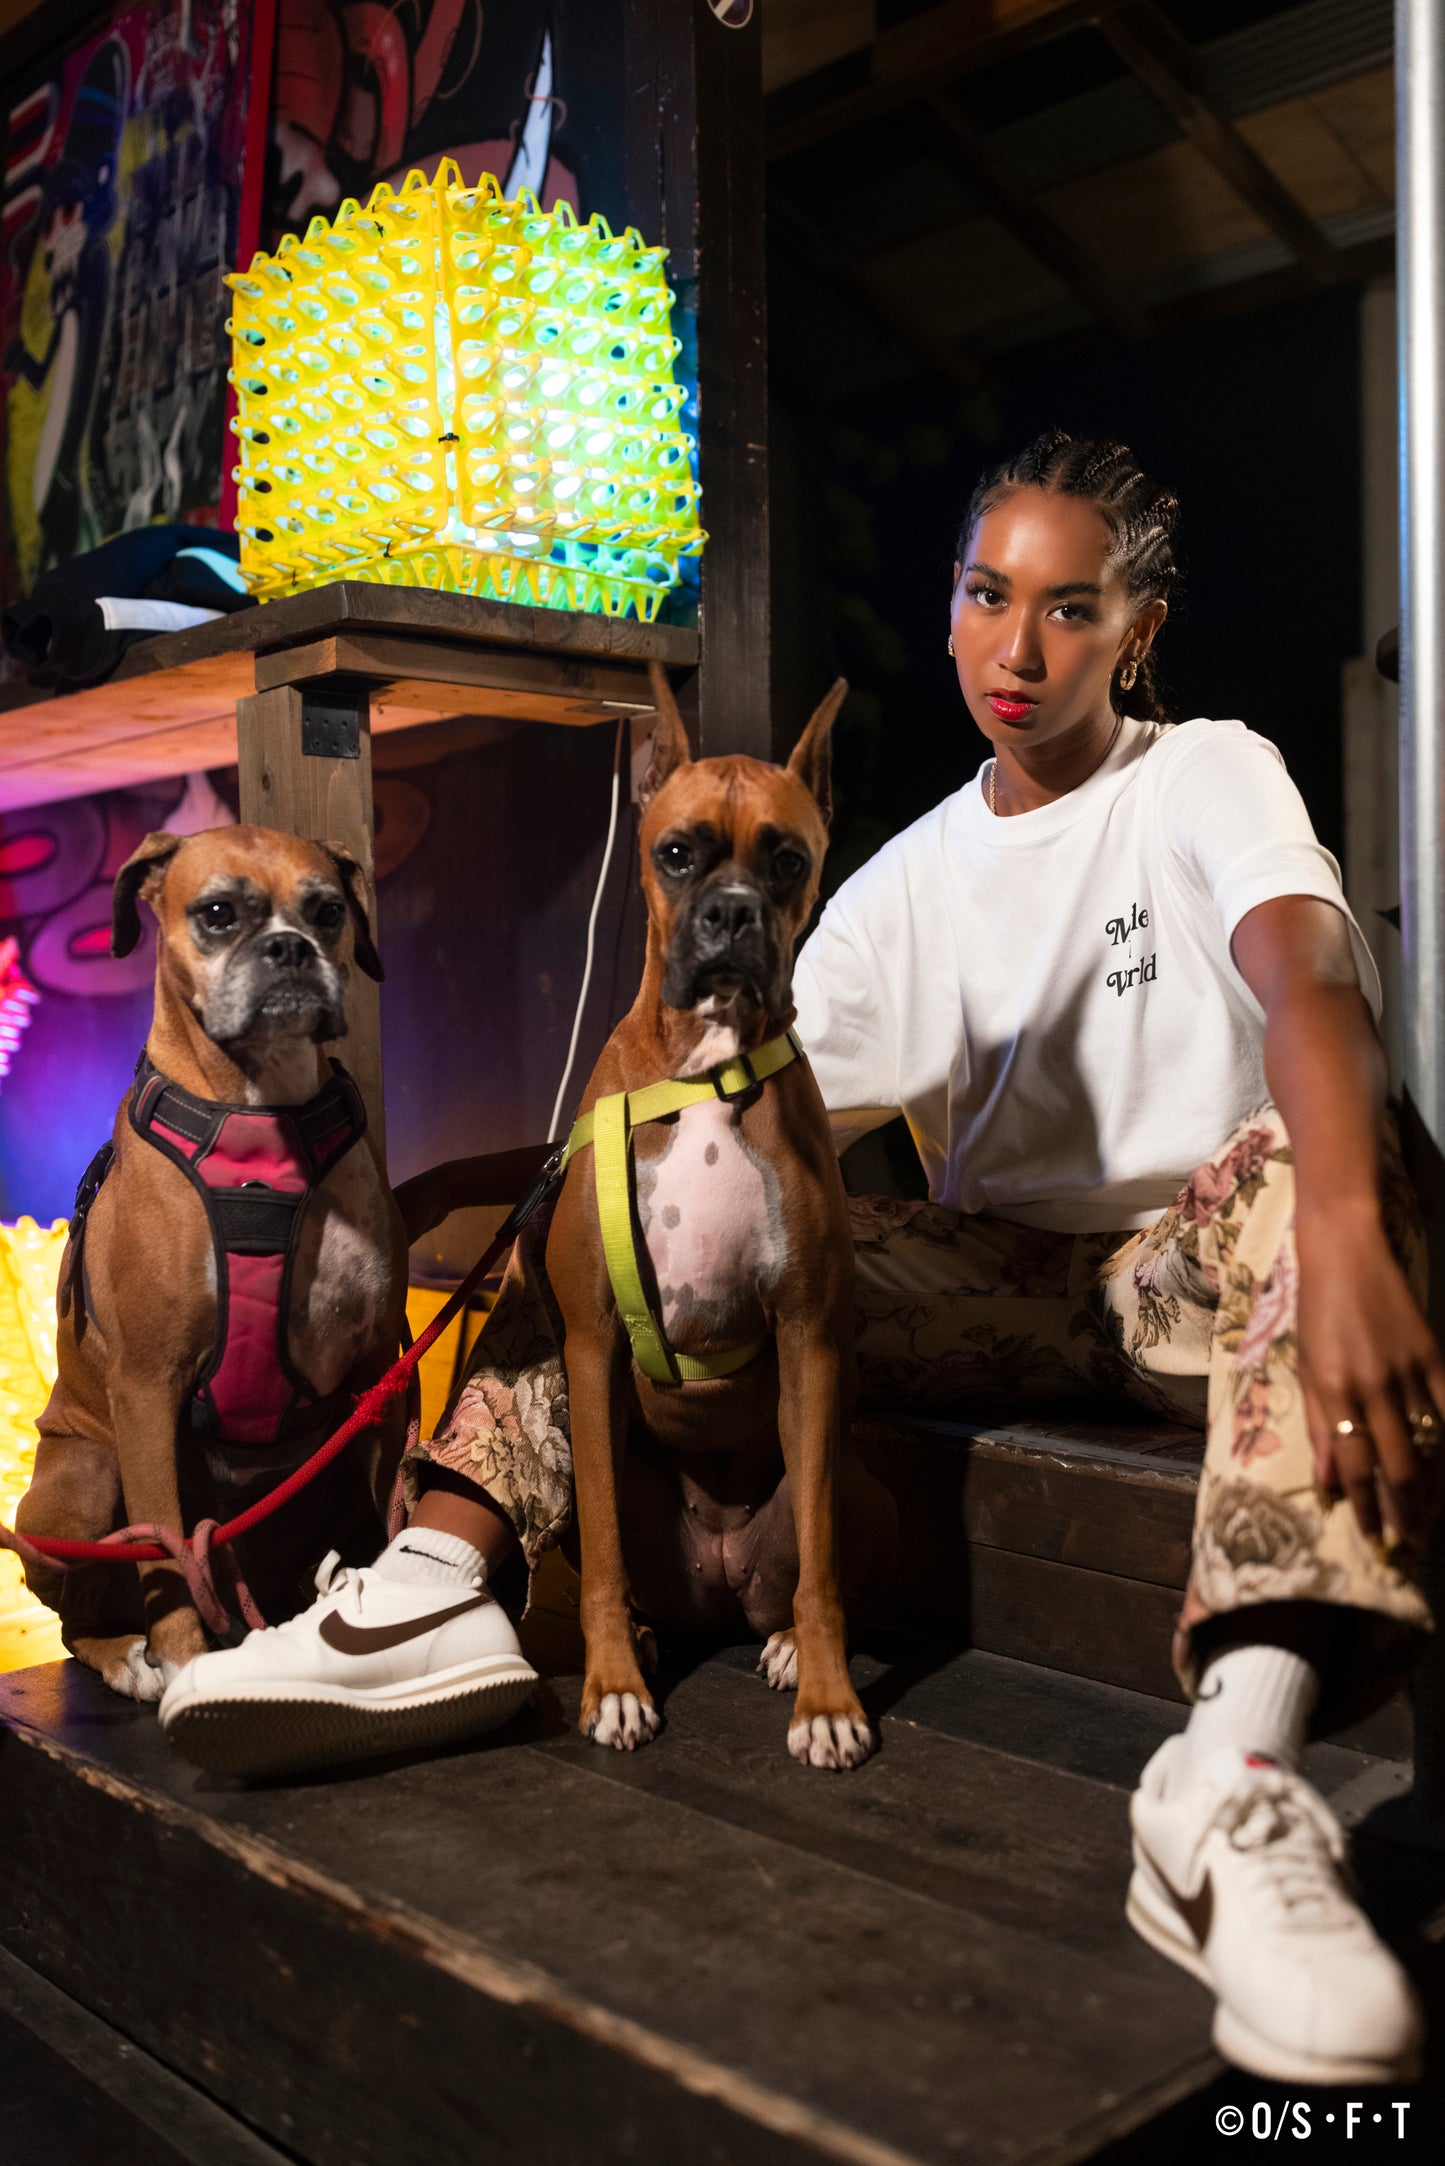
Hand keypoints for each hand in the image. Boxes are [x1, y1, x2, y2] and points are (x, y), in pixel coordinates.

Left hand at [1296, 1214, 1444, 1542]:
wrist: (1345, 1252)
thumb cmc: (1315, 1311)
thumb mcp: (1305, 1367)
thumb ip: (1318, 1427)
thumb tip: (1328, 1484)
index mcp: (1332, 1390)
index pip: (1353, 1465)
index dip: (1365, 1507)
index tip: (1372, 1537)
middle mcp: (1371, 1385)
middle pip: (1396, 1464)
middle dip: (1404, 1510)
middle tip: (1409, 1540)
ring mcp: (1406, 1369)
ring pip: (1428, 1443)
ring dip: (1431, 1486)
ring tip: (1431, 1517)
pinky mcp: (1433, 1354)